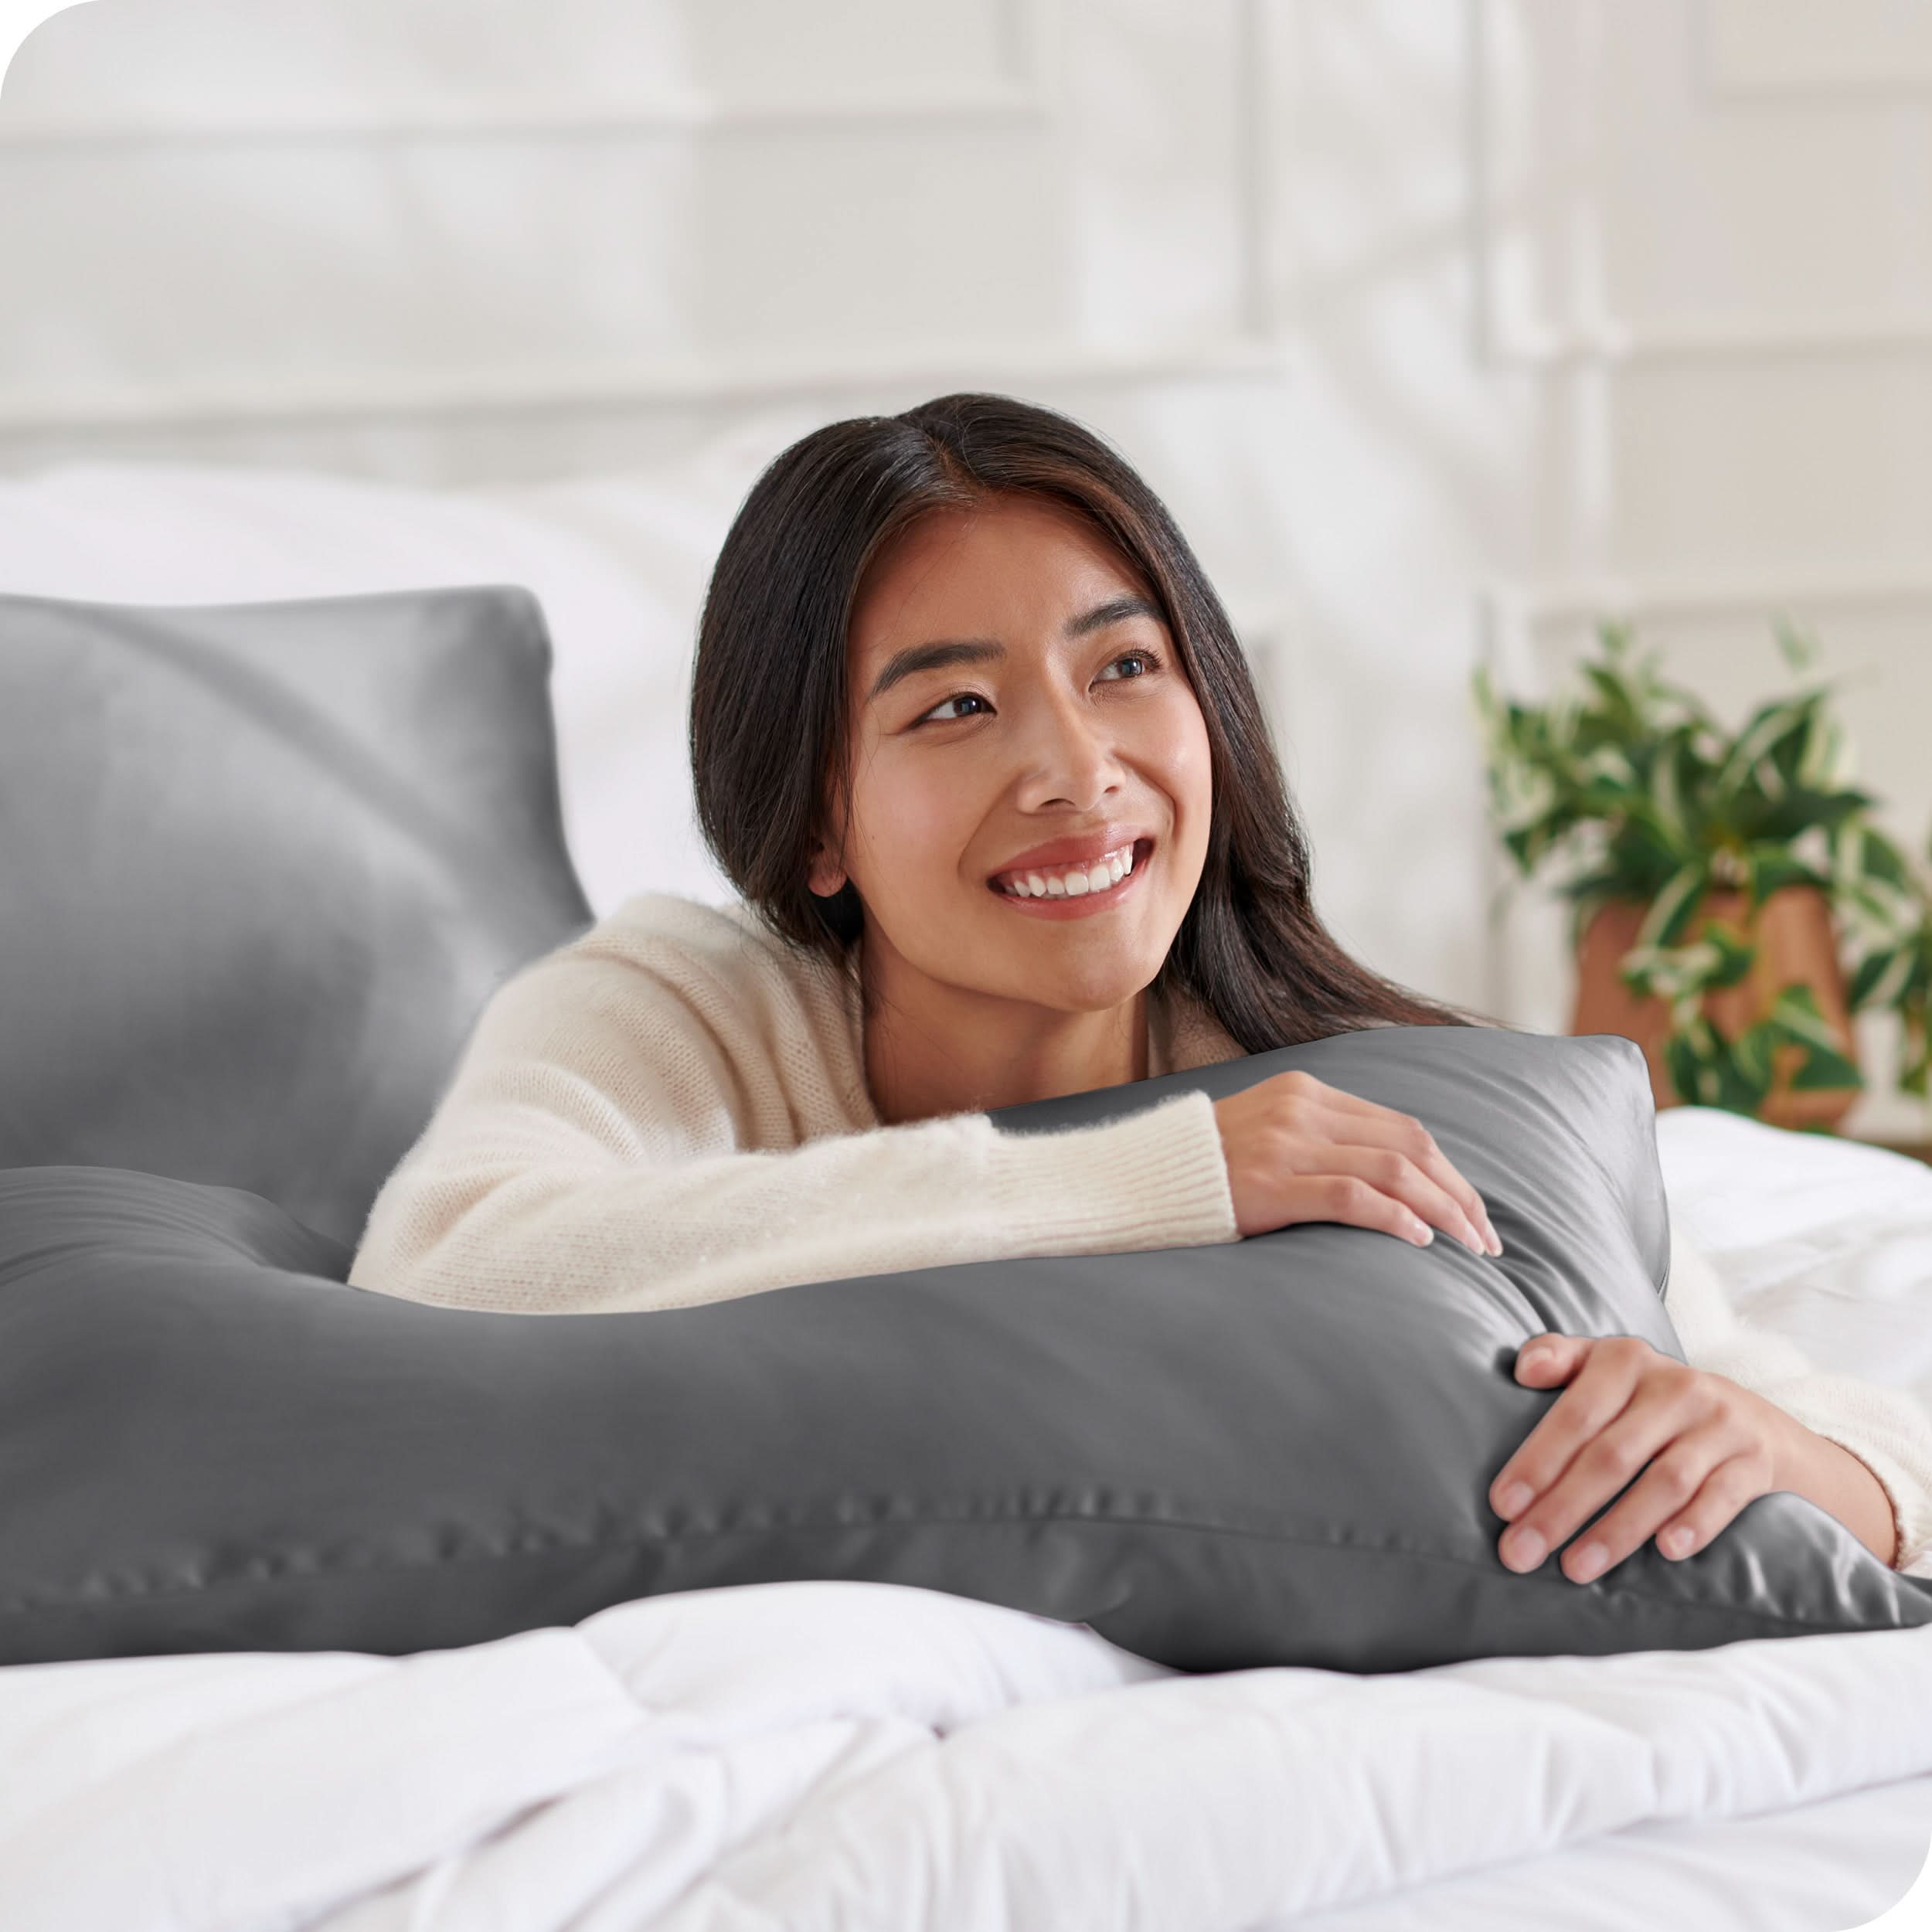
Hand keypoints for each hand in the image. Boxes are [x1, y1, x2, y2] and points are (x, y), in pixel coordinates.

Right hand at [1210, 1070, 1500, 1254]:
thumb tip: (1388, 1180)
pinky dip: (1395, 1217)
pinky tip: (1419, 1242)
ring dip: (1442, 1210)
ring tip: (1468, 1246)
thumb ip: (1321, 1143)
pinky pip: (1351, 1196)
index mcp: (1306, 1093)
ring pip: (1392, 1169)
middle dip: (1458, 1194)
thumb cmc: (1207, 1170)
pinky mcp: (1270, 1184)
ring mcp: (1285, 1145)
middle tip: (1486, 1239)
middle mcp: (1301, 1110)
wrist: (1138, 1178)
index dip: (1449, 1171)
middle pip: (1409, 1146)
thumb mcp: (1268, 1136)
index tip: (1473, 1211)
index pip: (1402, 1127)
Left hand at [1488, 1333, 1794, 1583]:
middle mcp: (1675, 1388)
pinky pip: (1723, 1496)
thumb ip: (1560, 1358)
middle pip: (1612, 1455)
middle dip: (1562, 1508)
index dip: (1537, 1461)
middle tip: (1521, 1553)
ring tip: (1575, 1568)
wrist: (1752, 1420)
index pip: (1575, 1414)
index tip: (1502, 1506)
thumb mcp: (1607, 1366)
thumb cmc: (1651, 1398)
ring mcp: (1719, 1425)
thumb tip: (1523, 1369)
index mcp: (1626, 1360)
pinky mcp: (1753, 1462)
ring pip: (1664, 1483)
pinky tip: (1666, 1552)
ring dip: (1617, 1530)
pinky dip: (1694, 1524)